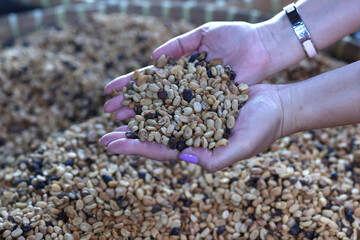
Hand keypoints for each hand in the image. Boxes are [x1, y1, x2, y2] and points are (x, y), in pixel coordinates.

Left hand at [101, 84, 284, 171]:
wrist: (278, 104)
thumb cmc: (264, 128)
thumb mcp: (243, 146)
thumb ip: (216, 158)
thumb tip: (183, 159)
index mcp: (197, 148)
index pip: (160, 150)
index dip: (135, 148)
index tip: (110, 145)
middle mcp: (191, 132)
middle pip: (154, 134)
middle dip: (129, 135)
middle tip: (102, 135)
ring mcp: (193, 114)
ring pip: (159, 114)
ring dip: (137, 114)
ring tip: (115, 111)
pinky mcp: (198, 96)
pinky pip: (172, 94)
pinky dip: (155, 93)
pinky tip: (140, 89)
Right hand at [103, 21, 275, 120]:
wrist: (264, 49)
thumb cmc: (237, 38)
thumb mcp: (204, 35)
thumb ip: (179, 45)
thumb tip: (153, 56)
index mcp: (182, 70)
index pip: (149, 80)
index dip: (129, 86)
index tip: (108, 91)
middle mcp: (187, 89)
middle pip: (153, 99)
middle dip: (130, 107)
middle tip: (108, 115)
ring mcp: (199, 102)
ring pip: (167, 113)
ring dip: (144, 120)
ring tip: (121, 127)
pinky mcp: (212, 110)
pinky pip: (189, 120)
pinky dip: (171, 126)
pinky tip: (153, 134)